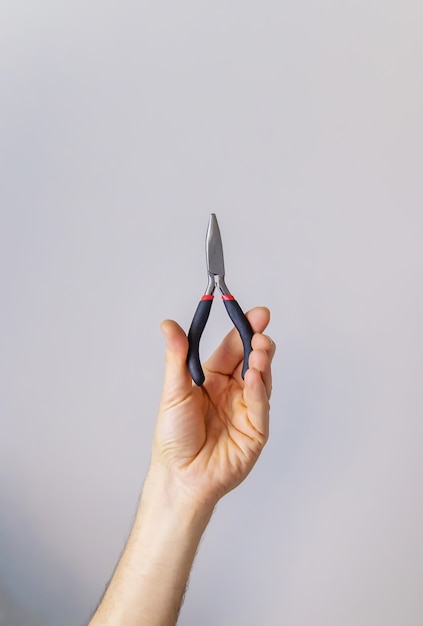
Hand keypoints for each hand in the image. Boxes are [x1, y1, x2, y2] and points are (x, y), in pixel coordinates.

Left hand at [149, 306, 275, 509]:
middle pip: (251, 359)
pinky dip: (260, 388)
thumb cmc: (174, 437)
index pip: (232, 348)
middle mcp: (232, 391)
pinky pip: (261, 405)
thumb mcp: (173, 391)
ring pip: (261, 379)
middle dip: (258, 342)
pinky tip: (255, 375)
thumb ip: (178, 356)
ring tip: (258, 350)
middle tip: (260, 328)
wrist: (179, 476)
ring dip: (261, 362)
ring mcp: (246, 410)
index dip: (242, 329)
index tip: (254, 313)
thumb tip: (168, 324)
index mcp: (213, 379)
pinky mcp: (256, 430)